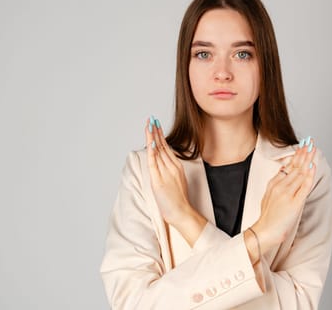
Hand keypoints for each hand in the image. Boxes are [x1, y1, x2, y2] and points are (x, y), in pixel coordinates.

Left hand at [145, 117, 205, 244]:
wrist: (183, 213)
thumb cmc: (179, 201)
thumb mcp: (176, 182)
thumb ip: (170, 172)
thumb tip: (163, 166)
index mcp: (176, 167)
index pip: (166, 147)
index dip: (160, 135)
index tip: (156, 125)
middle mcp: (172, 167)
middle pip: (162, 146)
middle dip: (156, 131)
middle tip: (151, 119)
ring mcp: (166, 173)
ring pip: (158, 151)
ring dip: (153, 137)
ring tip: (149, 125)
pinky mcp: (159, 181)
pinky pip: (155, 163)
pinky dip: (152, 152)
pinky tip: (151, 142)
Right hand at [251, 138, 316, 253]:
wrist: (264, 231)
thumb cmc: (268, 217)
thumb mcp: (268, 196)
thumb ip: (277, 183)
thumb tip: (285, 170)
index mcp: (273, 184)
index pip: (288, 166)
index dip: (296, 155)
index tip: (302, 146)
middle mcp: (280, 186)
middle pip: (294, 166)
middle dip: (303, 153)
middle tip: (310, 142)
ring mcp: (287, 194)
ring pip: (300, 173)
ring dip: (307, 160)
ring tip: (313, 149)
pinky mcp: (294, 203)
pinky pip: (304, 186)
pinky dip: (309, 175)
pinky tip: (312, 166)